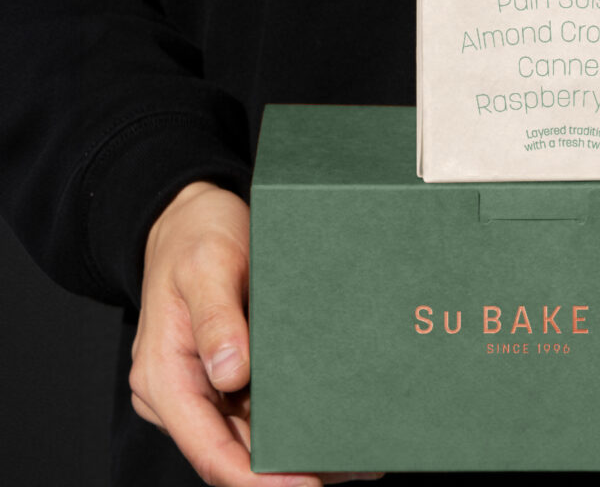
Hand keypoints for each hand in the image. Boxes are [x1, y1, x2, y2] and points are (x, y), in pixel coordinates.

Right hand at [130, 180, 381, 486]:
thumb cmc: (194, 235)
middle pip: (235, 452)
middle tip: (357, 470)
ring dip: (299, 449)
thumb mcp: (207, 265)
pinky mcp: (226, 372)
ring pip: (251, 436)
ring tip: (360, 455)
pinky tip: (337, 418)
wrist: (187, 214)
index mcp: (164, 375)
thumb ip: (217, 318)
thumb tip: (231, 374)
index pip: (210, 449)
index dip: (258, 479)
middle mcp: (180, 391)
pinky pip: (260, 408)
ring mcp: (204, 384)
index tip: (306, 486)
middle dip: (291, 471)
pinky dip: (297, 417)